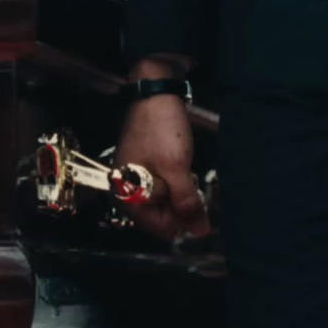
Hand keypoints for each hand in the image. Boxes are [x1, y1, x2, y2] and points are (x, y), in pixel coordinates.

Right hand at [116, 79, 209, 241]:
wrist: (155, 94)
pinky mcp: (143, 171)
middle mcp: (127, 194)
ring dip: (180, 192)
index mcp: (128, 197)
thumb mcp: (177, 169)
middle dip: (181, 204)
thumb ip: (187, 203)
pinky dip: (175, 182)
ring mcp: (135, 182)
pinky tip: (180, 167)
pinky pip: (163, 189)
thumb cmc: (162, 131)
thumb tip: (200, 233)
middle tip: (187, 177)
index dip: (182, 217)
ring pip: (165, 203)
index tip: (192, 193)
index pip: (162, 229)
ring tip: (184, 170)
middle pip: (162, 218)